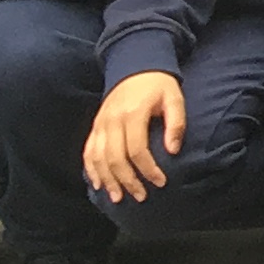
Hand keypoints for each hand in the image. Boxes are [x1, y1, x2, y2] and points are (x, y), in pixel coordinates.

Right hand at [85, 71, 187, 199]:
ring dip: (108, 181)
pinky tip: (98, 184)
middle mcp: (112, 120)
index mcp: (133, 113)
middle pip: (115, 158)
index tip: (160, 182)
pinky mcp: (95, 126)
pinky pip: (88, 152)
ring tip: (118, 198)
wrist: (135, 65)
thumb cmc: (158, 85)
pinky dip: (91, 170)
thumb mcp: (174, 98)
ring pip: (98, 159)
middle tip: (141, 196)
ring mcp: (100, 124)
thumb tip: (172, 151)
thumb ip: (176, 123)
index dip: (148, 169)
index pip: (137, 149)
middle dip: (128, 181)